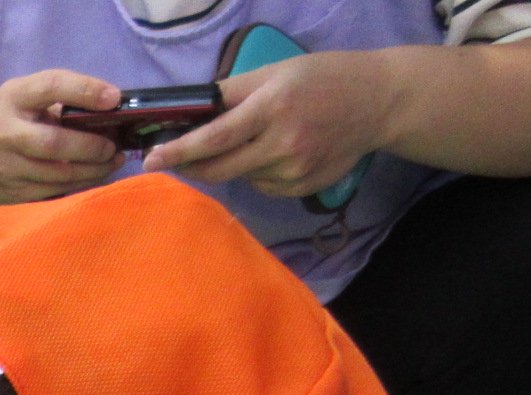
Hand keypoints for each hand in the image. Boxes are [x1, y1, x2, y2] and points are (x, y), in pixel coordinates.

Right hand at [0, 70, 125, 204]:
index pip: (50, 86)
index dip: (85, 90)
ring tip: (112, 161)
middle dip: (91, 147)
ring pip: (57, 174)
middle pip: (54, 143)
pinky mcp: (9, 194)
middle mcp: (3, 133)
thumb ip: (56, 97)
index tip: (114, 99)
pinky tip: (92, 176)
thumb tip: (109, 107)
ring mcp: (4, 168)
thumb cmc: (5, 119)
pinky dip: (78, 184)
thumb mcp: (22, 95)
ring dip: (92, 170)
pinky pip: (52, 192)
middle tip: (113, 147)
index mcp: (11, 98)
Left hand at [144, 52, 386, 198]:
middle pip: (220, 169)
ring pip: (240, 178)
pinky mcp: (304, 187)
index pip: (215, 137)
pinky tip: (278, 153)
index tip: (151, 160)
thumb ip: (231, 93)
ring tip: (256, 139)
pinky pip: (263, 187)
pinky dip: (258, 173)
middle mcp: (283, 143)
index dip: (180, 151)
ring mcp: (295, 169)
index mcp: (272, 108)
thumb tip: (188, 110)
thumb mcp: (276, 71)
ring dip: (233, 164)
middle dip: (191, 167)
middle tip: (174, 160)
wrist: (379, 100)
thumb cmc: (323, 77)